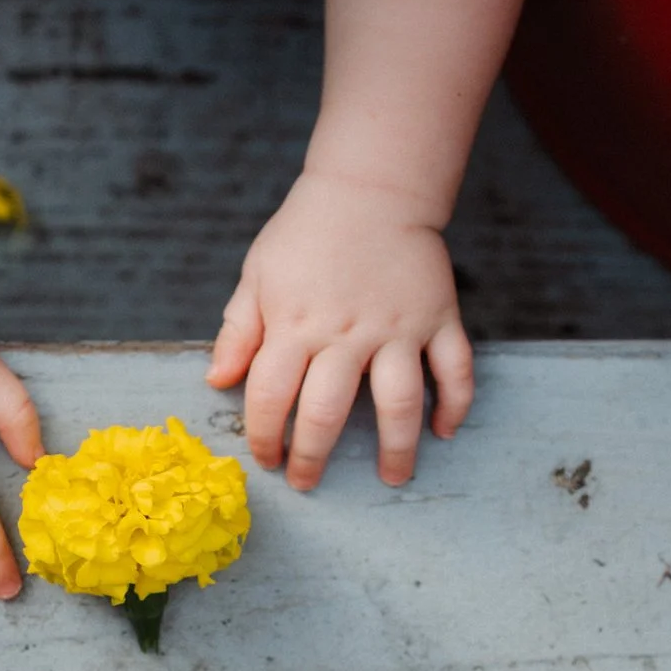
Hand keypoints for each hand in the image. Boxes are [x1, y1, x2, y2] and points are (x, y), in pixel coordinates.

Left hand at [208, 174, 474, 489]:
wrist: (370, 188)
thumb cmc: (306, 233)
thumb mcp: (257, 275)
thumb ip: (238, 330)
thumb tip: (215, 381)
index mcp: (295, 324)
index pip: (270, 396)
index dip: (263, 436)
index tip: (266, 459)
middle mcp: (346, 333)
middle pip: (326, 413)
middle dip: (313, 457)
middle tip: (308, 482)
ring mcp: (397, 328)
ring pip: (398, 404)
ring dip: (396, 448)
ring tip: (392, 478)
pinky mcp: (438, 318)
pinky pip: (454, 369)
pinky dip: (455, 403)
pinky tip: (444, 430)